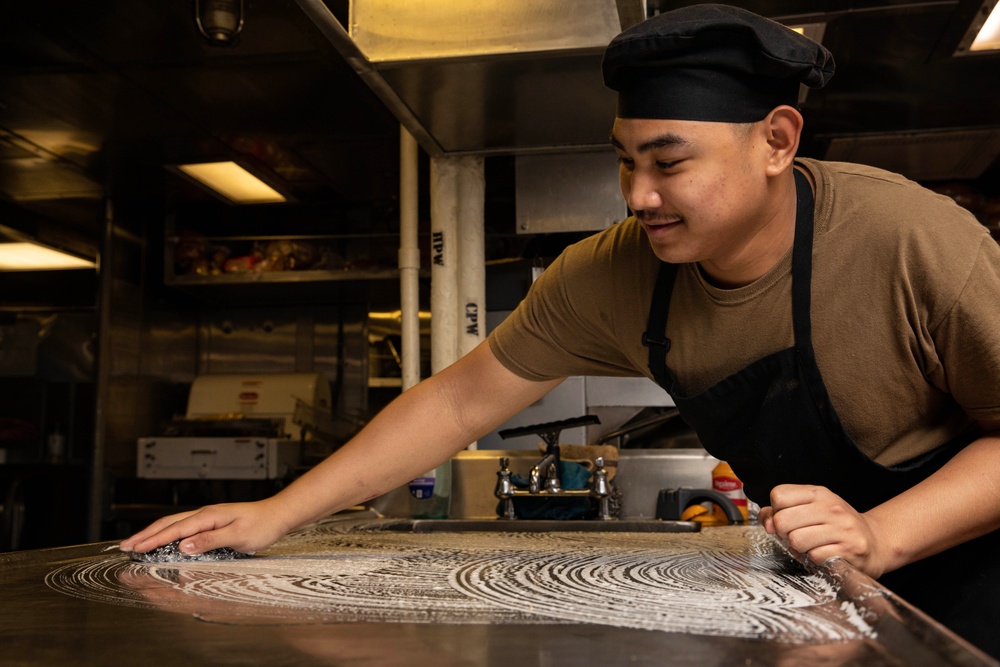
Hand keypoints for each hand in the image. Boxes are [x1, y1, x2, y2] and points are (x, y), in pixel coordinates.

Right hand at [118, 498, 291, 555]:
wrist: (278, 515)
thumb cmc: (263, 525)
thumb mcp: (238, 536)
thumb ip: (210, 541)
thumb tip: (184, 546)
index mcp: (208, 516)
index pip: (175, 529)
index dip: (153, 539)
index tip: (134, 547)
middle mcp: (205, 514)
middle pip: (168, 523)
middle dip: (145, 535)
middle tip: (124, 546)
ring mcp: (208, 517)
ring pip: (174, 524)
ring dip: (154, 533)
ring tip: (136, 542)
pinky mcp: (212, 522)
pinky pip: (184, 527)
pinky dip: (168, 533)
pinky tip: (164, 539)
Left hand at [757, 484, 889, 577]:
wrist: (876, 542)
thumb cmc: (837, 525)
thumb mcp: (812, 509)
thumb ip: (783, 510)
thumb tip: (767, 521)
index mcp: (819, 493)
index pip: (778, 495)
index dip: (776, 510)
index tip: (788, 518)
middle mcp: (831, 507)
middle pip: (782, 520)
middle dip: (783, 533)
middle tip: (797, 535)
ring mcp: (842, 528)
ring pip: (795, 540)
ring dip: (799, 548)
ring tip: (812, 545)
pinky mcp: (850, 550)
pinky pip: (813, 556)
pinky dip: (814, 559)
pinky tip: (825, 554)